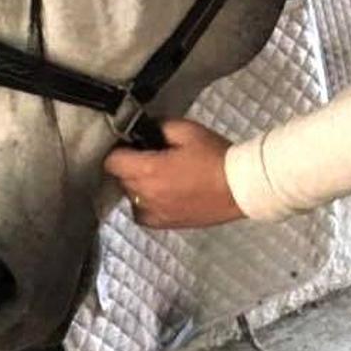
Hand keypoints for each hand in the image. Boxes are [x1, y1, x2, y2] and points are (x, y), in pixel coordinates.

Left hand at [103, 119, 243, 227]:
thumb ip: (161, 126)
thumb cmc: (215, 158)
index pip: (111, 161)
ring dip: (139, 184)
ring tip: (163, 175)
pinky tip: (164, 193)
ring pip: (130, 195)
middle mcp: (144, 195)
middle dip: (131, 165)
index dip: (120, 149)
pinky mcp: (164, 224)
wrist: (239, 187)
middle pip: (120, 178)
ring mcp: (153, 212)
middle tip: (154, 156)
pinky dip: (147, 203)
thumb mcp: (189, 130)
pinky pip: (142, 212)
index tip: (133, 145)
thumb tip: (146, 130)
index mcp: (147, 170)